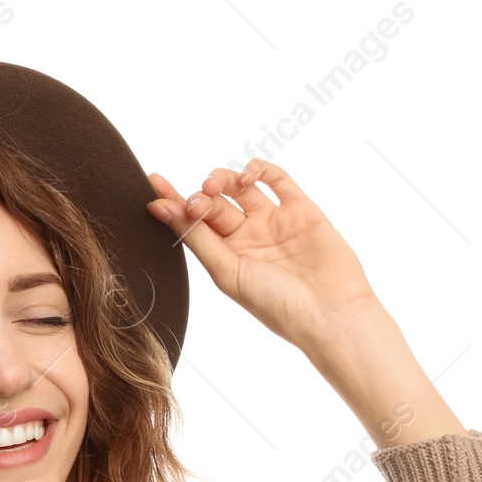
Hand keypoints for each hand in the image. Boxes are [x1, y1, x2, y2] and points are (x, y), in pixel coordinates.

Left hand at [148, 160, 386, 353]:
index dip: (172, 201)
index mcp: (225, 256)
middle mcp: (247, 237)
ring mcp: (274, 221)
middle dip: (201, 195)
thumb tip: (159, 208)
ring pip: (241, 187)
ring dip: (224, 178)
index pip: (192, 222)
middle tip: (198, 202)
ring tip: (217, 186)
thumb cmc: (274, 303)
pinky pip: (278, 179)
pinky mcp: (302, 209)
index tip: (153, 182)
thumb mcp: (226, 272)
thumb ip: (195, 238)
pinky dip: (260, 169)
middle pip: (215, 202)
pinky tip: (248, 176)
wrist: (328, 312)